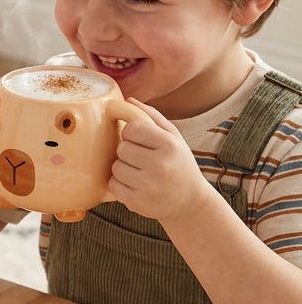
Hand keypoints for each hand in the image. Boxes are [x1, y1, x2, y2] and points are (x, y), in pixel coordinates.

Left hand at [109, 99, 211, 222]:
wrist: (190, 203)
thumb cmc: (180, 165)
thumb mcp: (174, 138)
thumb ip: (152, 117)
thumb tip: (128, 100)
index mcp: (169, 145)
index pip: (132, 128)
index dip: (131, 133)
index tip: (139, 140)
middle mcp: (160, 165)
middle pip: (122, 148)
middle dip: (127, 152)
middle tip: (141, 159)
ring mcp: (148, 185)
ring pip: (115, 167)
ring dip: (123, 168)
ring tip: (139, 172)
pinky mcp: (137, 202)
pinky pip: (113, 185)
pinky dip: (120, 184)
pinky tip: (135, 185)